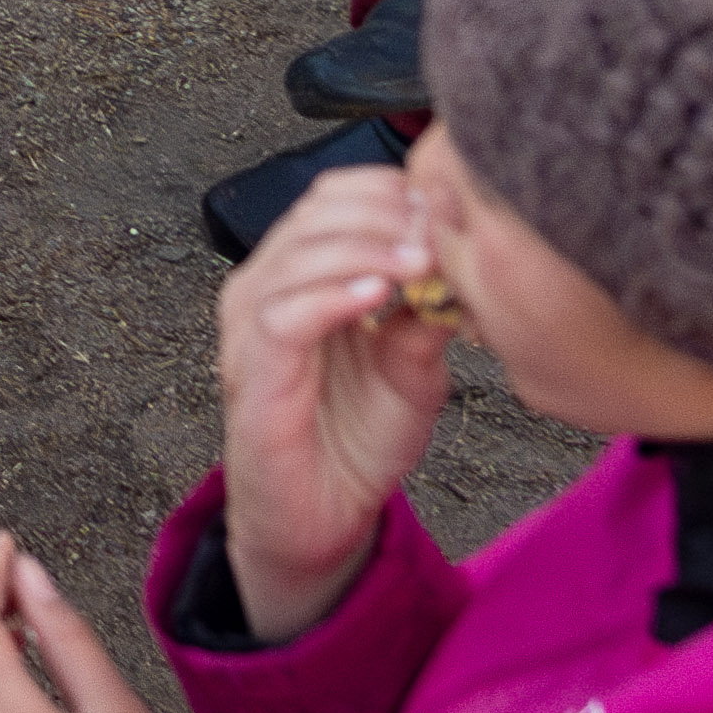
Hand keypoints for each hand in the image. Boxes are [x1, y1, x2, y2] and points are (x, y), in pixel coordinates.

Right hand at [216, 162, 457, 640]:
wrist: (323, 519)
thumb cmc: (358, 437)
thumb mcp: (415, 365)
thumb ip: (429, 312)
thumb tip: (462, 259)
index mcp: (302, 271)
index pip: (337, 195)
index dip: (392, 192)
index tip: (445, 212)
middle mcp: (266, 284)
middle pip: (318, 211)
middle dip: (385, 214)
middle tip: (439, 233)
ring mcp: (250, 326)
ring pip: (299, 253)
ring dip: (367, 248)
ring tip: (420, 263)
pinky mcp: (249, 371)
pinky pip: (284, 315)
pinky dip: (333, 296)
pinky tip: (378, 296)